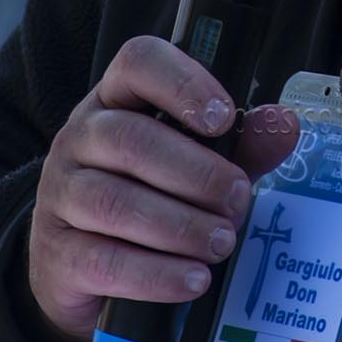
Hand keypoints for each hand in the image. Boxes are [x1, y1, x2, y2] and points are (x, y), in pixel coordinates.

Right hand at [27, 36, 300, 341]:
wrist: (84, 269)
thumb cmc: (150, 200)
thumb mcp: (199, 165)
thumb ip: (241, 145)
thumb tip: (284, 125)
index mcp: (116, 101)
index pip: (138, 62)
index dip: (182, 83)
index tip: (223, 119)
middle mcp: (79, 138)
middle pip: (130, 139)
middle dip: (196, 173)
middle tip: (237, 200)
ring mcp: (60, 195)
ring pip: (114, 202)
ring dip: (180, 226)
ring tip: (221, 242)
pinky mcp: (57, 254)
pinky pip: (104, 261)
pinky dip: (156, 274)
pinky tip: (192, 279)